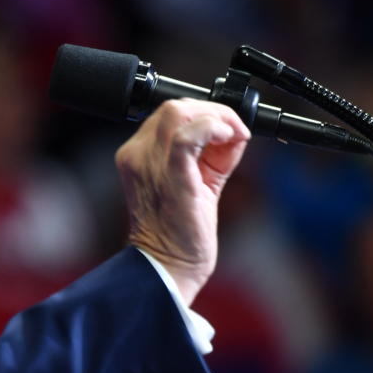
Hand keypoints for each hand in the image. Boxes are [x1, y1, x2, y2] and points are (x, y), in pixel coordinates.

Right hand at [115, 98, 249, 305]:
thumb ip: (209, 153)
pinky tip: (229, 138)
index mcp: (137, 154)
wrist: (168, 265)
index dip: (204, 114)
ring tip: (234, 136)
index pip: (168, 114)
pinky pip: (184, 137)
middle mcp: (136, 154)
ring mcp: (148, 164)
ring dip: (216, 117)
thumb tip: (235, 131)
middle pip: (173, 107)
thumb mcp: (193, 181)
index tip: (228, 130)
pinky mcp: (169, 176)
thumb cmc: (180, 230)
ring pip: (177, 112)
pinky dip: (212, 128)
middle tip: (236, 132)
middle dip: (213, 111)